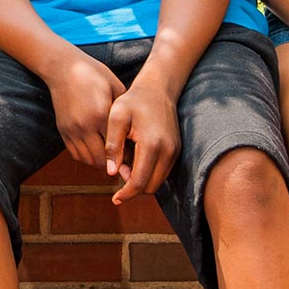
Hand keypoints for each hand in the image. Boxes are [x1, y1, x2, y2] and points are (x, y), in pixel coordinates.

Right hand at [44, 50, 125, 169]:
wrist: (63, 68)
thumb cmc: (93, 74)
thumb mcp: (115, 87)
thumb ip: (124, 111)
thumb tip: (136, 133)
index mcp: (101, 114)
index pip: (117, 146)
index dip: (128, 155)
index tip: (135, 156)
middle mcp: (84, 125)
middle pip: (102, 159)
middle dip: (115, 164)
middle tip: (125, 161)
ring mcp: (72, 129)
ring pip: (88, 160)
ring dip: (101, 162)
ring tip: (111, 157)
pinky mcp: (63, 131)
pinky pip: (76, 154)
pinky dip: (87, 157)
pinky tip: (96, 150)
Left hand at [103, 81, 179, 203]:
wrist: (157, 90)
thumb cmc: (133, 101)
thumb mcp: (116, 117)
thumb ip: (112, 145)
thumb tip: (111, 172)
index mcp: (151, 144)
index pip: (139, 181)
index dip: (126, 194)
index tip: (114, 199)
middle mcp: (167, 151)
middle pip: (150, 187)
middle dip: (133, 187)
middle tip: (118, 171)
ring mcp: (174, 152)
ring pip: (158, 182)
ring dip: (141, 181)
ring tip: (125, 164)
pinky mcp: (176, 151)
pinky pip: (163, 173)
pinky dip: (149, 174)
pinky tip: (136, 160)